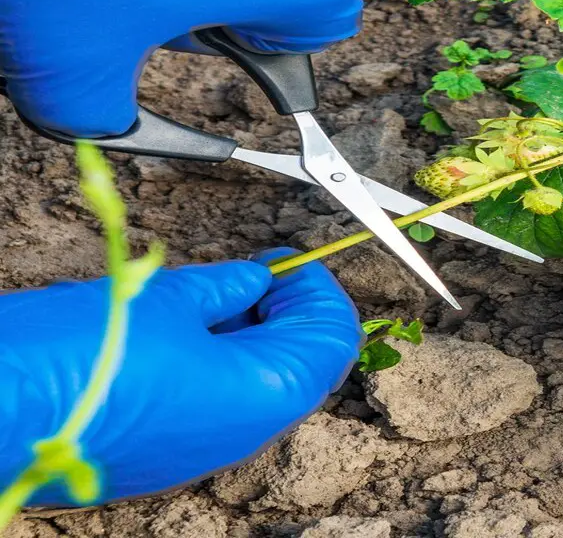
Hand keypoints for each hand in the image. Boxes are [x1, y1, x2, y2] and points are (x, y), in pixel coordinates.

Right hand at [0, 250, 361, 503]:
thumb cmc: (77, 356)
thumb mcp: (165, 299)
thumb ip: (223, 289)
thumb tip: (254, 280)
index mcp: (264, 395)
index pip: (331, 340)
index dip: (318, 291)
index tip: (292, 260)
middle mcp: (242, 434)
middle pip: (298, 365)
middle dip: (286, 311)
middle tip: (256, 271)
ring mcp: (200, 451)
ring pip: (253, 385)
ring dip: (247, 334)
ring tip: (214, 293)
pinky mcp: (161, 456)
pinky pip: (210, 404)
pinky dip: (211, 362)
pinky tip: (180, 328)